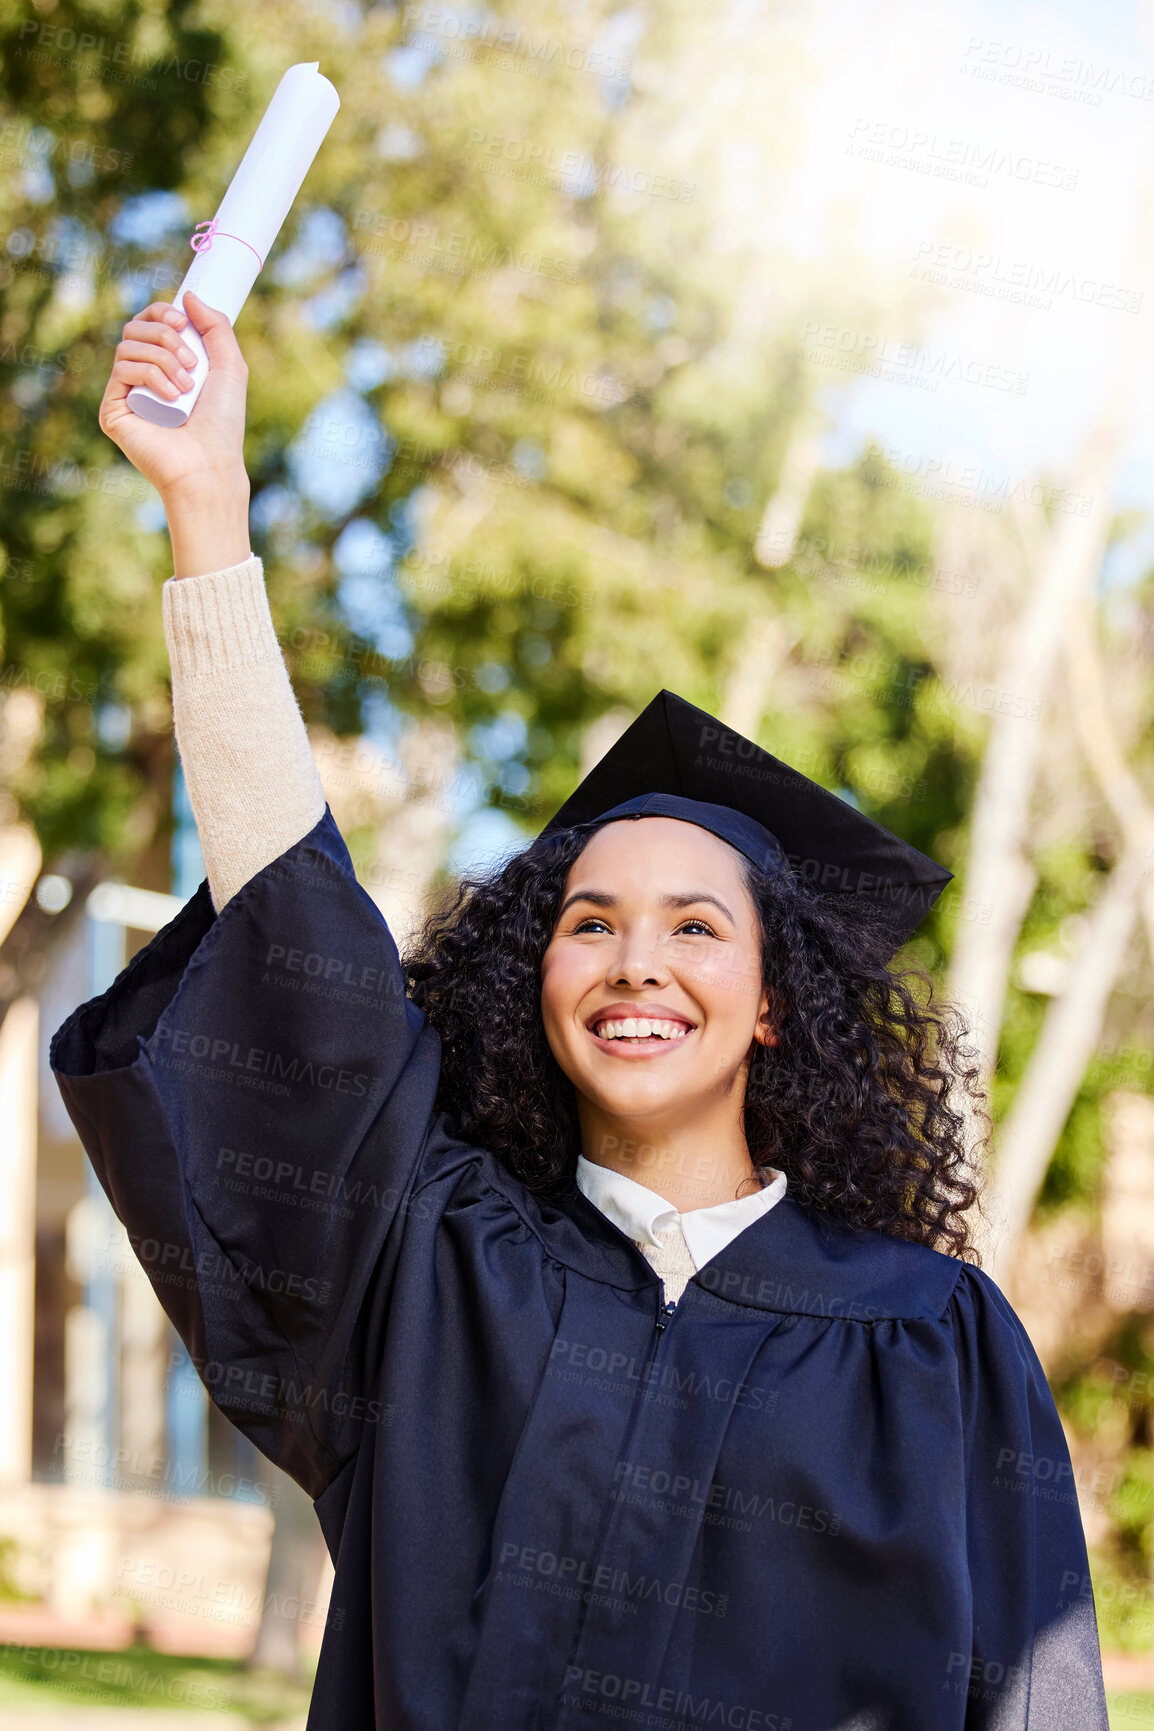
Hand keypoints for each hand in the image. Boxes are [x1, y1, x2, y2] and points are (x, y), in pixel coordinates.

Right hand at [98, 291, 248, 500]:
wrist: (210, 465)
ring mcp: (126, 394)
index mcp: (166, 365)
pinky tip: (171, 397)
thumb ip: (215, 327)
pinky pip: (122, 370)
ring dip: (162, 359)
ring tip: (186, 388)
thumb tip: (187, 295)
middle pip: (135, 328)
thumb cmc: (223, 424)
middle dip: (166, 335)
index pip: (150, 322)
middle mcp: (143, 378)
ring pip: (128, 346)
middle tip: (191, 363)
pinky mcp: (112, 410)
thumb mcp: (230, 367)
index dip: (162, 312)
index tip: (183, 321)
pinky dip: (150, 375)